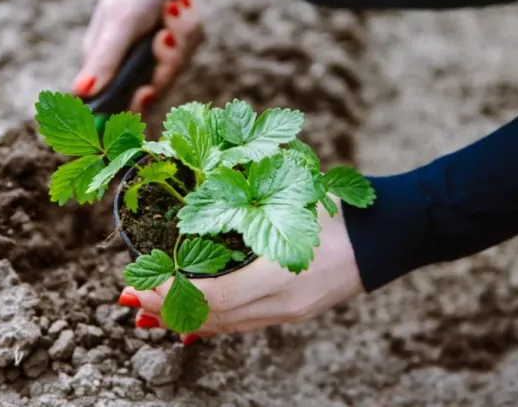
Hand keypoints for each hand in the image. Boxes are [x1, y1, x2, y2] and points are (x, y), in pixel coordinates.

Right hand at [71, 0, 204, 112]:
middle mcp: (125, 65)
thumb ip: (104, 60)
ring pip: (175, 71)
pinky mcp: (172, 47)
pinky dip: (189, 29)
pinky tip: (180, 7)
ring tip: (172, 9)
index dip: (130, 108)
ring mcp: (150, 57)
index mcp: (103, 64)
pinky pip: (189, 53)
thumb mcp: (119, 23)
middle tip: (164, 36)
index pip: (113, 106)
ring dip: (180, 38)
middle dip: (166, 64)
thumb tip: (79, 92)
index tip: (146, 94)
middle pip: (153, 93)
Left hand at [117, 195, 364, 344]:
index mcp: (280, 272)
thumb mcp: (290, 197)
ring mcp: (288, 312)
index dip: (170, 293)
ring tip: (150, 310)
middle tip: (133, 298)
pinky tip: (189, 319)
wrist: (385, 236)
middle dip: (167, 309)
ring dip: (184, 319)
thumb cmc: (337, 208)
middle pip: (212, 319)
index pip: (212, 297)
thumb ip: (244, 199)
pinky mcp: (292, 313)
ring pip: (225, 326)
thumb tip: (196, 191)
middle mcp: (282, 302)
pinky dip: (211, 321)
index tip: (139, 283)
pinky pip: (242, 324)